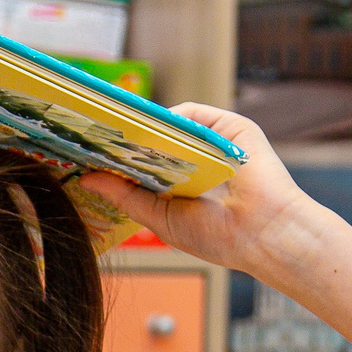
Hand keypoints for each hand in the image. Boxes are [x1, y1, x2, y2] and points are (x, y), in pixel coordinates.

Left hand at [82, 104, 323, 289]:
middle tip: (87, 135)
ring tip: (108, 130)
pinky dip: (167, 118)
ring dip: (140, 125)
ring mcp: (214, 141)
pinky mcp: (231, 128)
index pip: (142, 161)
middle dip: (123, 138)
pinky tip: (145, 129)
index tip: (86, 155)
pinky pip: (192, 115)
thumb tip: (88, 178)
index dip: (116, 158)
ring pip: (170, 124)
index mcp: (180, 183)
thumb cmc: (219, 236)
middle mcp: (196, 158)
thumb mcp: (161, 218)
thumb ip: (126, 197)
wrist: (265, 234)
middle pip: (153, 138)